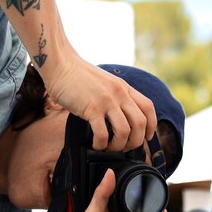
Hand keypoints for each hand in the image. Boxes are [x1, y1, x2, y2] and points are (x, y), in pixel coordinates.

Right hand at [40, 56, 157, 151]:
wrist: (61, 64)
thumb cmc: (78, 76)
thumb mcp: (105, 83)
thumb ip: (115, 97)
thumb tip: (118, 118)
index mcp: (124, 87)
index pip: (148, 108)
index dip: (151, 126)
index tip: (146, 137)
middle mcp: (119, 93)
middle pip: (140, 123)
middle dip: (135, 142)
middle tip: (124, 148)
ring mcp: (106, 101)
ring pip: (125, 131)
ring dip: (118, 146)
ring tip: (108, 148)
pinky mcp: (91, 108)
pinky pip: (103, 134)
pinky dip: (101, 145)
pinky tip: (95, 144)